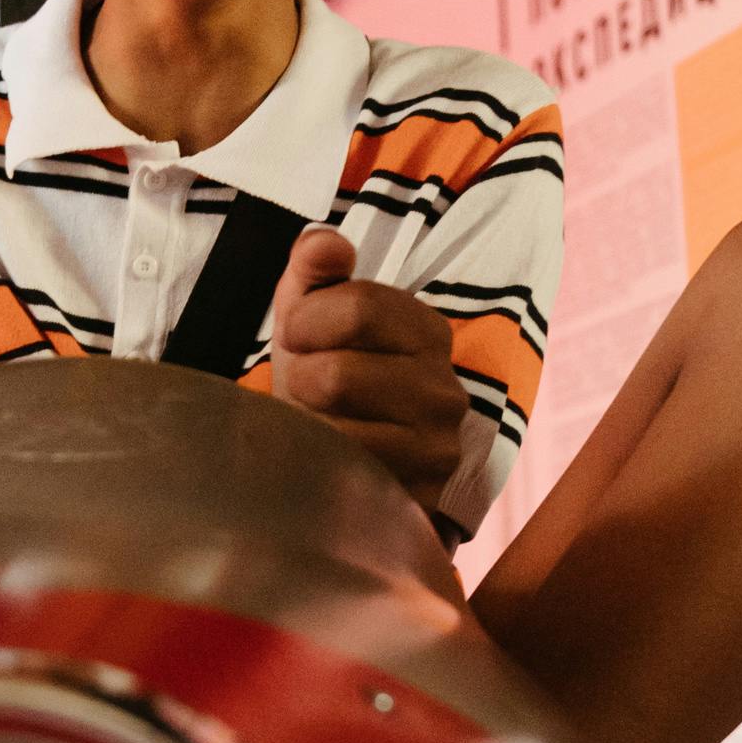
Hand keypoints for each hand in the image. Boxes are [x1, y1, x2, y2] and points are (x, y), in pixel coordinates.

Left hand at [268, 227, 468, 512]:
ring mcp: (437, 449)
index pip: (357, 305)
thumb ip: (315, 269)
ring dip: (304, 428)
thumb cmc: (322, 380)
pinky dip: (314, 467)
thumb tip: (323, 242)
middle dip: (299, 381)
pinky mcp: (417, 500)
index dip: (305, 321)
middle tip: (304, 390)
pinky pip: (341, 478)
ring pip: (335, 429)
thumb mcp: (312, 315)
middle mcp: (445, 390)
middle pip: (337, 373)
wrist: (337, 465)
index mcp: (427, 332)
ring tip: (314, 425)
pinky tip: (323, 461)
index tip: (296, 337)